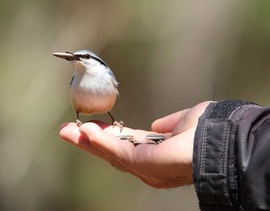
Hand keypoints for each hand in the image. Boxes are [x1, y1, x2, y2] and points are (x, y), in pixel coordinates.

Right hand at [59, 101, 211, 187]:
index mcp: (154, 151)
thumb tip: (157, 124)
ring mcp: (143, 166)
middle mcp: (146, 163)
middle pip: (110, 151)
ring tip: (68, 130)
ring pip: (108, 153)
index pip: (123, 143)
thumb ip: (168, 124)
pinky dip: (100, 141)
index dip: (105, 135)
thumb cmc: (208, 129)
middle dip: (87, 140)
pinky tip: (85, 130)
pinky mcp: (142, 164)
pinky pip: (116, 151)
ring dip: (87, 141)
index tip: (88, 125)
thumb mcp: (183, 121)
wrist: (221, 140)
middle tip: (66, 130)